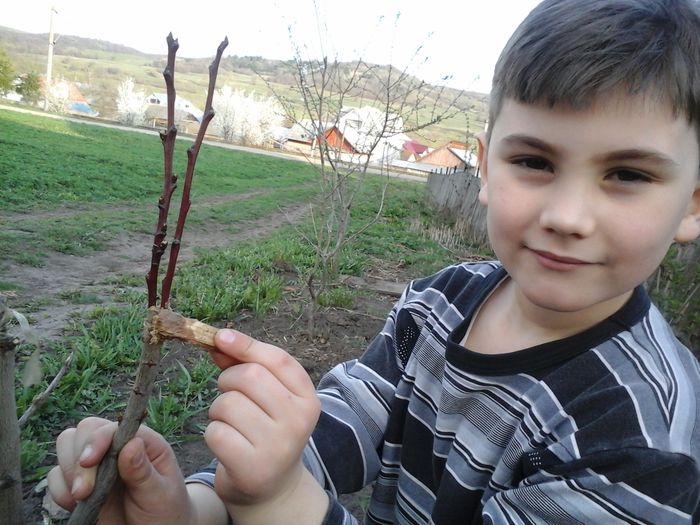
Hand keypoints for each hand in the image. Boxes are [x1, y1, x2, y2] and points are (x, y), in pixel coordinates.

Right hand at [47, 417, 194, 524]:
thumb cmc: (165, 511)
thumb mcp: (160, 494)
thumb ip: (144, 471)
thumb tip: (132, 444)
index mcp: (143, 442)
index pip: (112, 427)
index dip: (97, 440)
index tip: (89, 462)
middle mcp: (118, 447)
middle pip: (85, 430)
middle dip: (78, 459)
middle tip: (84, 491)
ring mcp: (98, 464)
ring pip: (66, 446)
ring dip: (68, 473)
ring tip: (83, 497)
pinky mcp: (81, 483)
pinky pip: (56, 476)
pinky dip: (59, 490)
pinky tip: (76, 505)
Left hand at [206, 329, 324, 520]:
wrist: (272, 487)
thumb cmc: (266, 431)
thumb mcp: (266, 397)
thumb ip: (246, 366)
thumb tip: (220, 340)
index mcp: (307, 399)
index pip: (277, 359)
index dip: (246, 344)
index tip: (220, 337)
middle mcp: (298, 421)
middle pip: (249, 376)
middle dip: (227, 380)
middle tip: (230, 396)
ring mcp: (278, 446)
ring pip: (227, 404)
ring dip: (218, 411)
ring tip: (231, 424)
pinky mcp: (252, 467)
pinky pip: (215, 432)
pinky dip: (213, 434)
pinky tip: (227, 445)